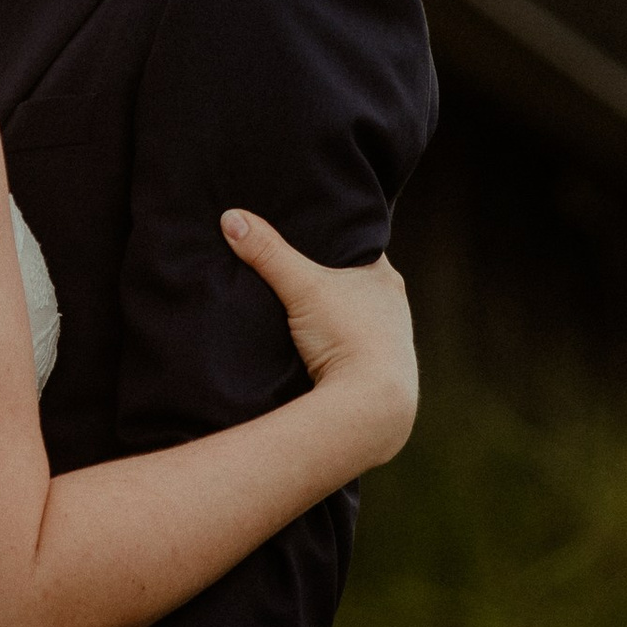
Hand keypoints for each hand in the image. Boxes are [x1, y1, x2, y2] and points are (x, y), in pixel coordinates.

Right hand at [220, 209, 418, 461]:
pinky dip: (333, 345)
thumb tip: (231, 218)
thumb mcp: (302, 286)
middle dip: (327, 278)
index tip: (308, 229)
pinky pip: (350, 350)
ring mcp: (389, 345)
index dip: (334, 237)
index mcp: (386, 279)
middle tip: (294, 265)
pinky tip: (312, 347)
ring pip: (353, 318)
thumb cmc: (347, 338)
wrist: (371, 408)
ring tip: (298, 306)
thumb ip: (267, 252)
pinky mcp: (377, 376)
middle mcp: (394, 309)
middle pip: (354, 283)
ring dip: (331, 315)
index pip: (360, 245)